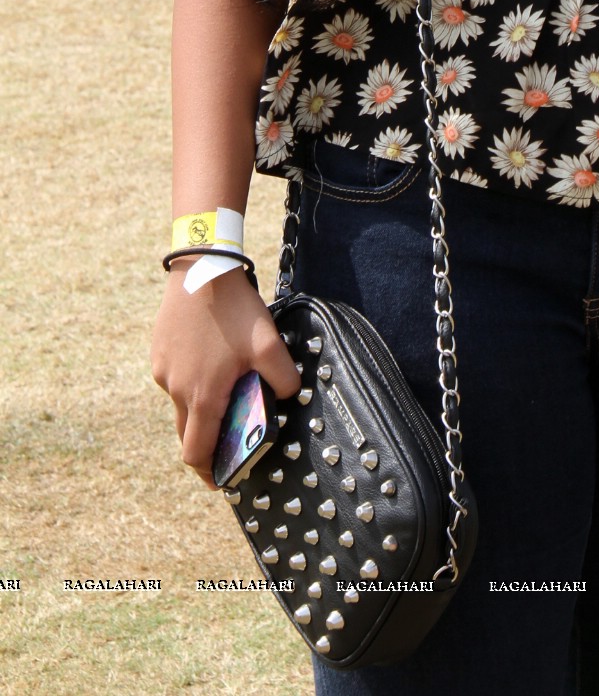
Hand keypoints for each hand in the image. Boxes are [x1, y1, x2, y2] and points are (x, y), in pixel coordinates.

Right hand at [151, 265, 301, 488]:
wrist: (201, 268)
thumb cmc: (234, 310)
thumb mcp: (268, 343)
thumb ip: (283, 377)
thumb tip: (290, 396)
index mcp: (202, 396)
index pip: (196, 453)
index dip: (208, 472)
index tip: (221, 479)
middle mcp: (175, 389)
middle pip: (186, 432)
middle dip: (206, 442)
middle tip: (228, 439)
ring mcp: (163, 371)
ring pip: (180, 403)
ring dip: (199, 407)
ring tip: (225, 390)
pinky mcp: (158, 352)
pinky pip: (174, 378)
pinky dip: (191, 382)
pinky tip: (212, 361)